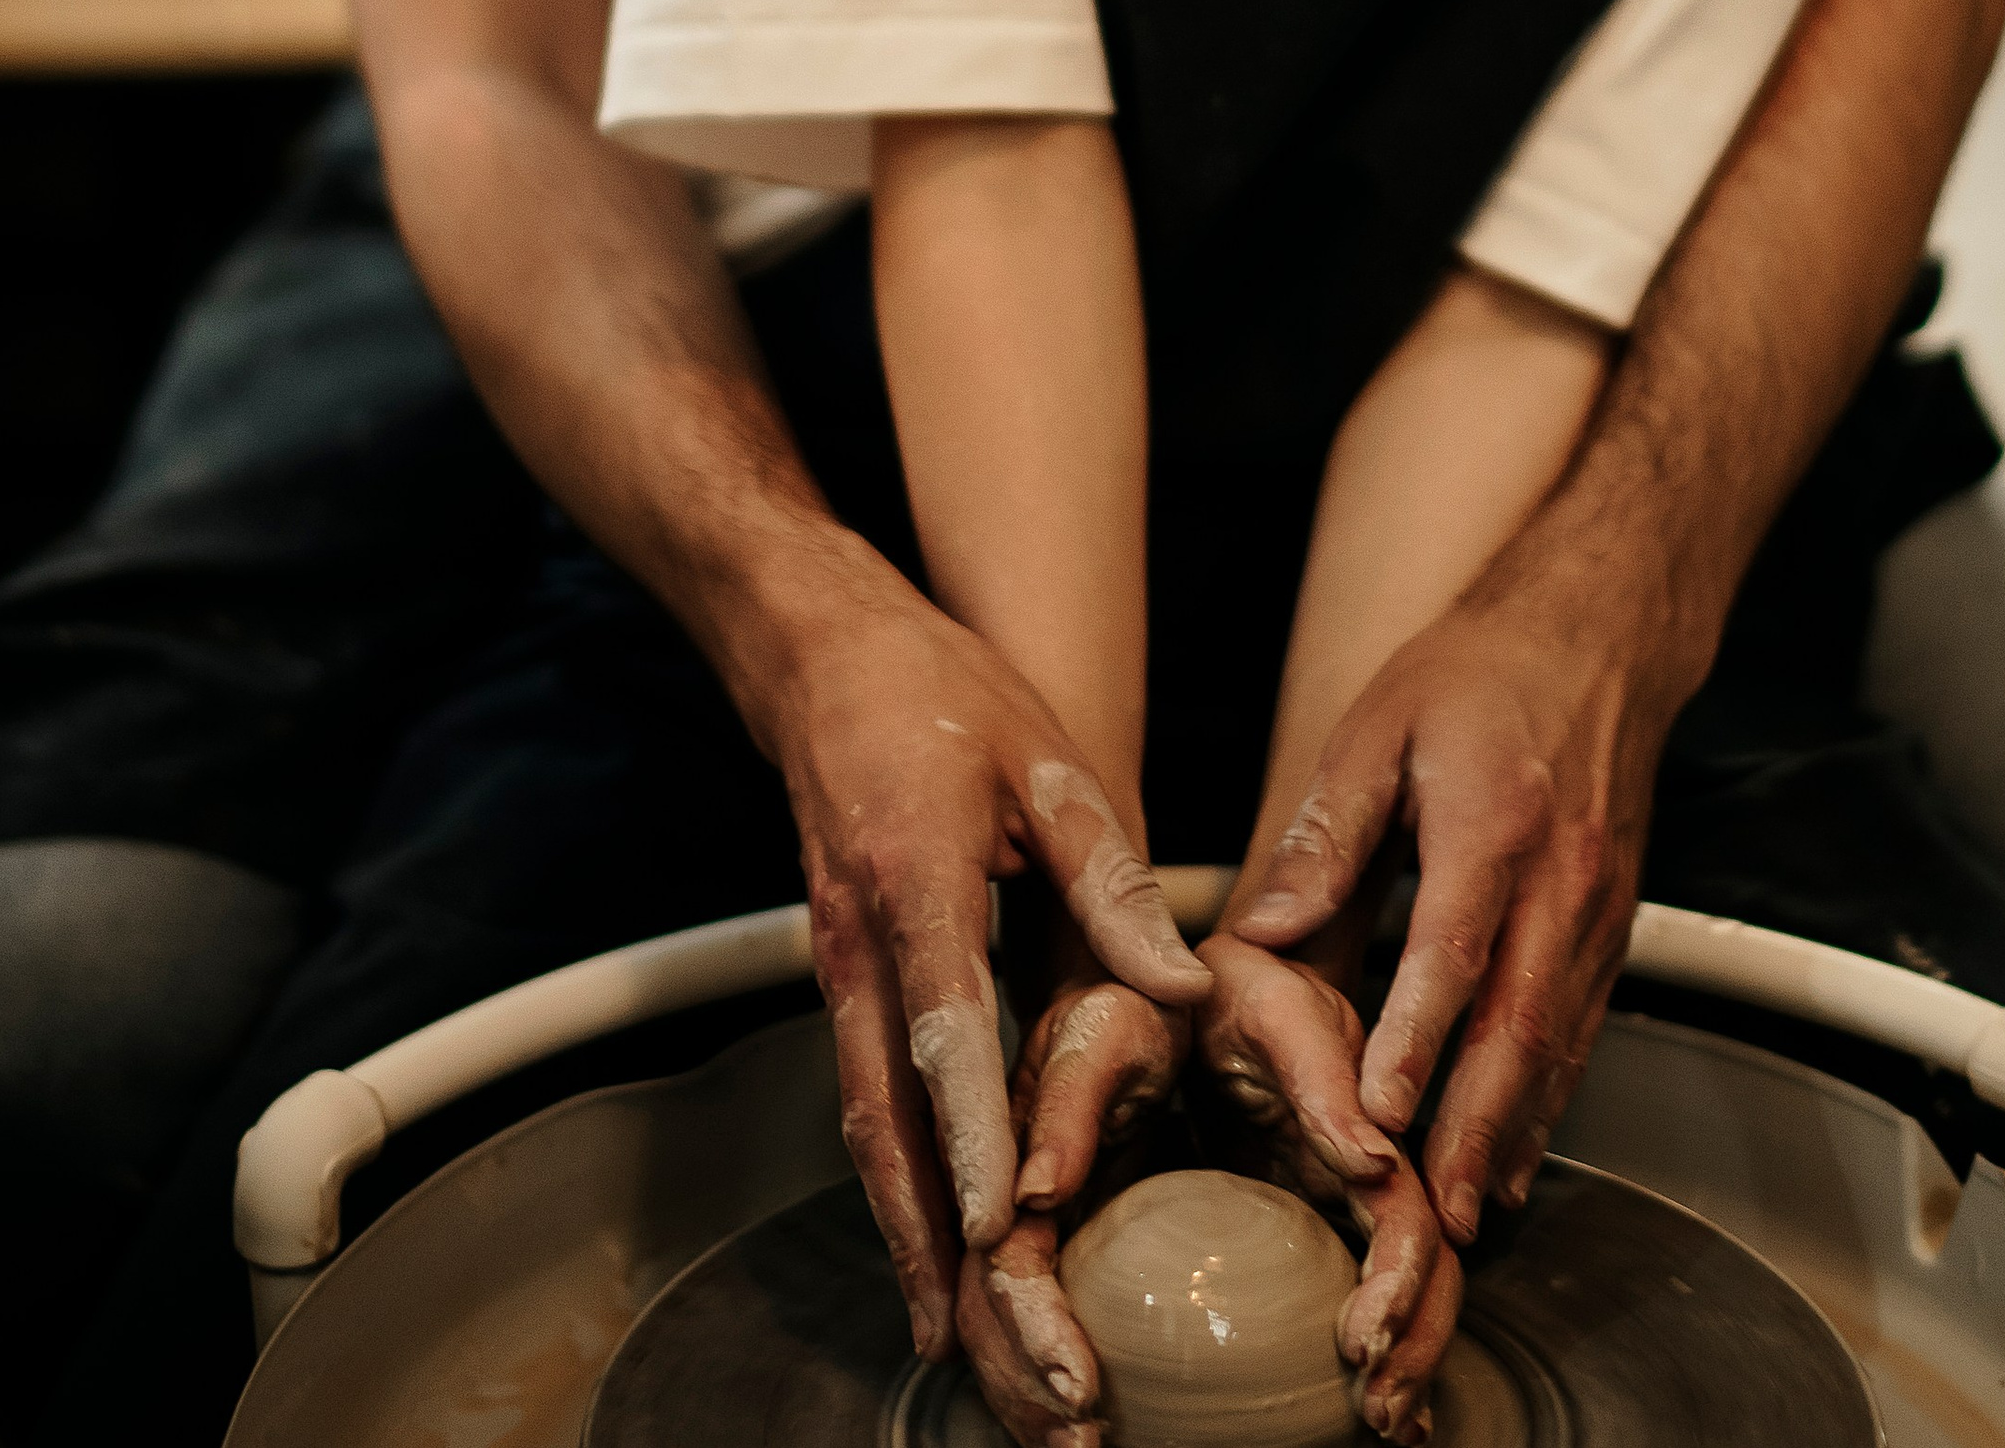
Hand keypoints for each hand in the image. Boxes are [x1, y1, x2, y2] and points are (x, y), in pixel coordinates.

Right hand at [760, 538, 1207, 1362]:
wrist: (823, 658)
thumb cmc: (945, 695)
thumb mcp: (1047, 761)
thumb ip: (1112, 877)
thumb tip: (1181, 983)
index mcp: (915, 877)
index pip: (943, 1028)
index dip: (968, 1134)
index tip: (996, 1230)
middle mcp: (859, 942)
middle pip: (882, 1116)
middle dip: (931, 1240)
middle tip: (983, 1345)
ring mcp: (836, 968)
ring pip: (864, 1126)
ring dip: (906, 1236)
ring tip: (957, 1344)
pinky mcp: (840, 981)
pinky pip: (864, 1099)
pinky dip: (895, 1184)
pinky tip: (933, 1255)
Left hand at [1195, 931, 1459, 1443]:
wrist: (1207, 972)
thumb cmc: (1224, 982)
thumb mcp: (1258, 1000)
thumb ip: (1310, 1065)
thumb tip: (1370, 1154)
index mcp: (1380, 1078)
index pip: (1413, 1181)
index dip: (1404, 1267)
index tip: (1369, 1333)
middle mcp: (1398, 1121)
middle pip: (1443, 1237)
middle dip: (1422, 1324)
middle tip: (1378, 1397)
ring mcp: (1385, 1152)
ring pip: (1439, 1256)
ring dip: (1424, 1334)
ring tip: (1391, 1414)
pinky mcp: (1361, 1179)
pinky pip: (1412, 1255)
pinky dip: (1415, 1325)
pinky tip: (1401, 1391)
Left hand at [1228, 565, 1668, 1242]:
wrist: (1594, 637)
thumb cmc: (1474, 675)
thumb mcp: (1379, 725)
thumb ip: (1327, 831)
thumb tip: (1266, 928)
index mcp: (1491, 821)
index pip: (1455, 947)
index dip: (1419, 1037)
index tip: (1380, 1114)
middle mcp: (1558, 877)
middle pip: (1520, 1020)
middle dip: (1476, 1125)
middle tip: (1432, 1214)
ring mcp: (1596, 908)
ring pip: (1559, 1040)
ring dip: (1515, 1132)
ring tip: (1467, 1215)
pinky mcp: (1612, 925)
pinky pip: (1581, 1028)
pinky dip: (1549, 1100)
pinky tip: (1512, 1155)